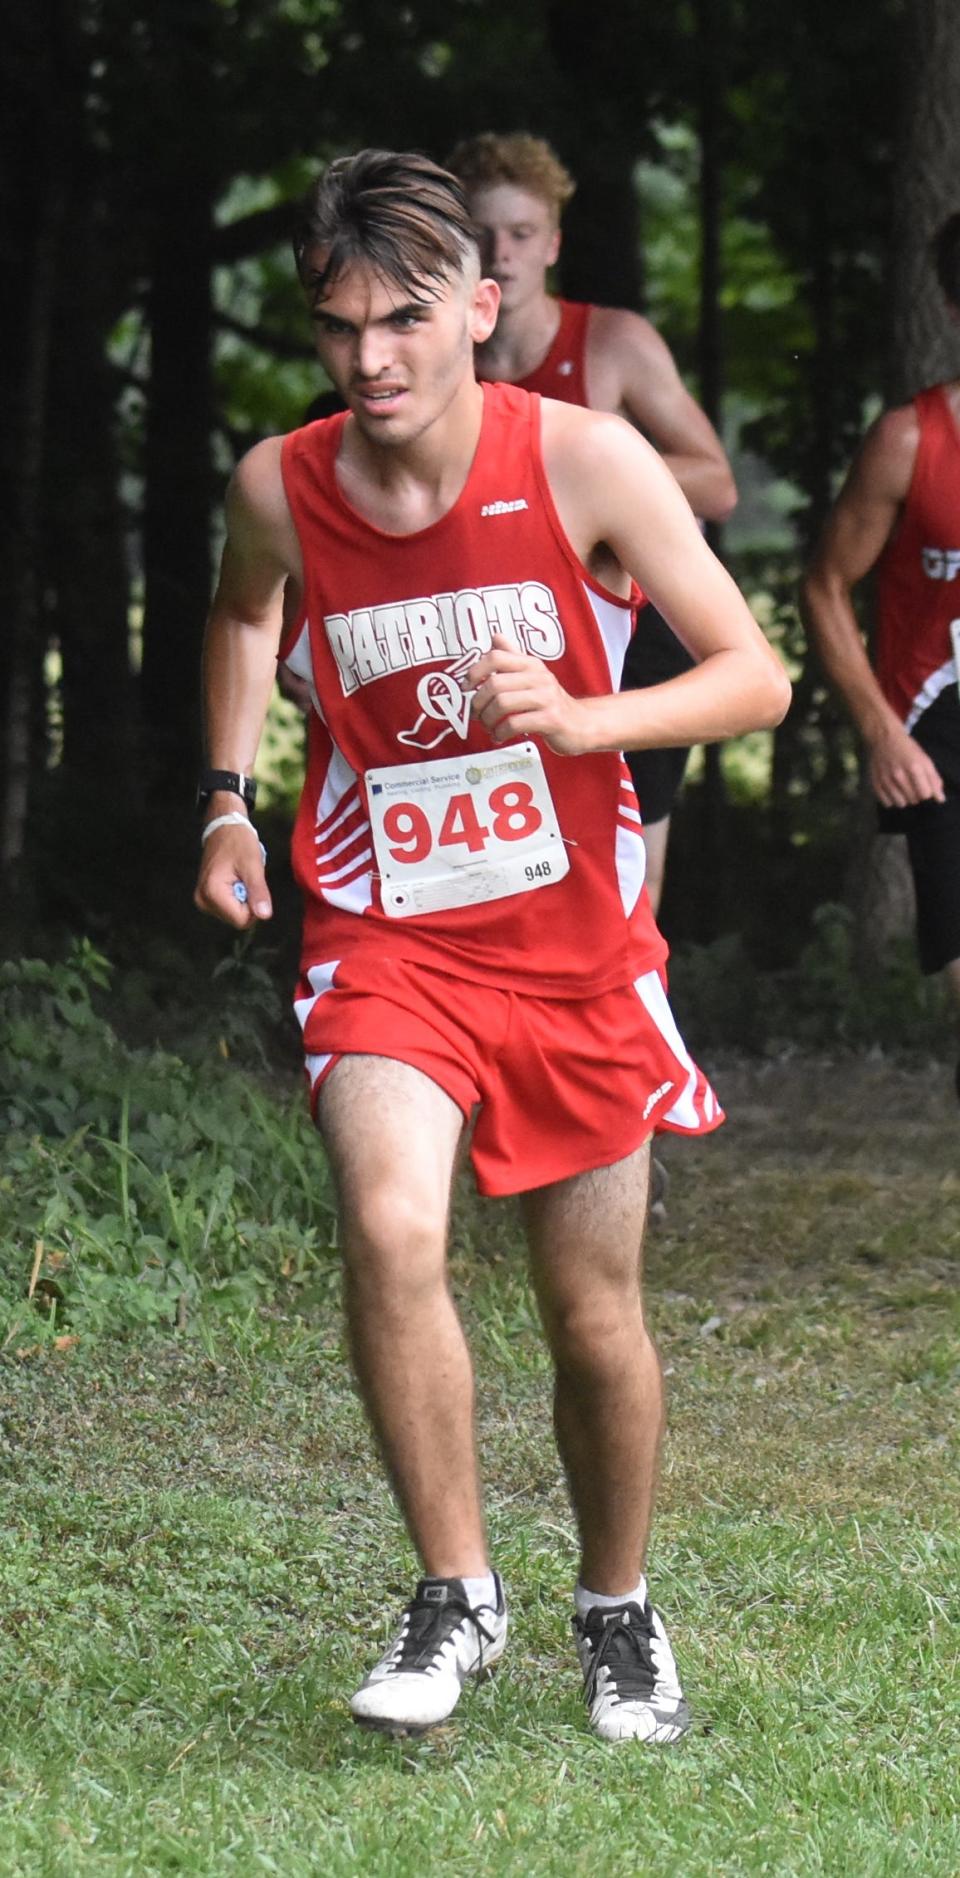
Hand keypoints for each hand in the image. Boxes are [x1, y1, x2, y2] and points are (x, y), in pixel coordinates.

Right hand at [194, 825, 271, 928]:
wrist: (223, 828)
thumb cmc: (238, 842)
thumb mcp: (253, 865)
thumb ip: (258, 891)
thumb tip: (265, 916)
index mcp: (212, 893)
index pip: (241, 920)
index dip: (253, 906)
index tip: (252, 884)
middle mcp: (203, 901)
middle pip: (236, 919)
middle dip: (247, 902)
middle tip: (246, 879)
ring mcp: (202, 900)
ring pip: (233, 915)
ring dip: (242, 899)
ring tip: (240, 878)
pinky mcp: (205, 898)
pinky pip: (228, 908)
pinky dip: (236, 897)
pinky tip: (235, 880)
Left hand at [464, 633, 595, 754]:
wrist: (581, 724)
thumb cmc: (551, 702)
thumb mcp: (534, 675)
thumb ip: (514, 657)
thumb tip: (495, 637)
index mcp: (531, 664)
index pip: (496, 657)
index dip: (475, 671)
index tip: (466, 687)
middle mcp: (539, 677)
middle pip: (494, 684)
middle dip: (478, 703)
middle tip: (476, 715)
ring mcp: (547, 698)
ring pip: (502, 703)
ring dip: (488, 720)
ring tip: (488, 727)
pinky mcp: (551, 719)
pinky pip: (515, 724)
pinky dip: (500, 732)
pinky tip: (499, 736)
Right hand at [869, 725, 944, 807]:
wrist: (883, 738)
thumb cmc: (907, 748)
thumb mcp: (925, 759)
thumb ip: (934, 779)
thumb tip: (940, 799)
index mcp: (914, 767)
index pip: (925, 794)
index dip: (927, 792)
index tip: (924, 786)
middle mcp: (898, 775)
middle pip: (913, 800)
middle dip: (916, 795)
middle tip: (913, 785)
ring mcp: (885, 780)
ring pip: (900, 804)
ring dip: (904, 799)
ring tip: (903, 789)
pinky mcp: (875, 784)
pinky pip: (887, 803)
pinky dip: (892, 799)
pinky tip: (893, 790)